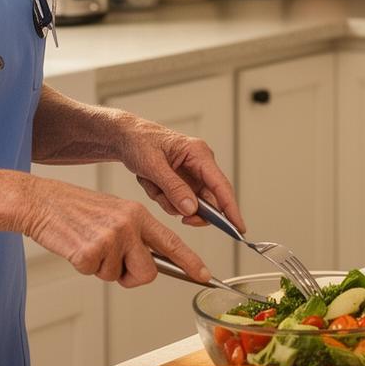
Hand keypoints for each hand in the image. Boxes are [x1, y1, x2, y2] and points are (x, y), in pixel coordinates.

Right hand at [19, 175, 210, 287]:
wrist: (41, 202)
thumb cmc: (75, 210)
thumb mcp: (114, 214)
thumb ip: (134, 236)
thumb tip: (146, 264)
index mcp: (138, 214)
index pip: (171, 242)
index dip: (190, 262)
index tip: (205, 275)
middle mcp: (129, 224)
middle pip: (148, 272)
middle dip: (132, 277)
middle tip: (114, 264)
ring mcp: (111, 238)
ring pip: (118, 276)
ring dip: (103, 269)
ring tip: (89, 244)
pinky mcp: (90, 252)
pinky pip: (94, 274)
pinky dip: (84, 267)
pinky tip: (76, 246)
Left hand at [113, 112, 245, 232]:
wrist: (125, 137)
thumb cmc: (139, 142)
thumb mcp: (153, 165)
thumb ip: (173, 188)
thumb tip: (192, 209)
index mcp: (199, 153)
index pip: (221, 186)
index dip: (231, 208)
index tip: (239, 228)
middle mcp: (200, 164)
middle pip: (207, 200)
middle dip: (188, 209)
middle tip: (177, 214)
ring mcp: (191, 174)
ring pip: (189, 203)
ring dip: (167, 200)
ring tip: (151, 182)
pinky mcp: (182, 181)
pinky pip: (176, 201)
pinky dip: (161, 197)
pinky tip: (151, 183)